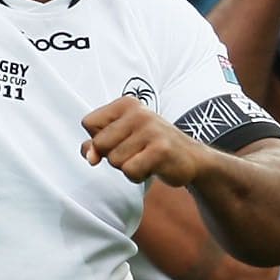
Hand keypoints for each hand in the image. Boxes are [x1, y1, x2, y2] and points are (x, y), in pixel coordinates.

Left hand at [78, 97, 206, 185]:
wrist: (191, 157)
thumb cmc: (149, 146)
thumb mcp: (120, 138)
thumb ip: (96, 144)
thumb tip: (89, 156)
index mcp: (126, 104)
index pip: (88, 123)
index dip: (99, 139)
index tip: (121, 139)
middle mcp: (138, 112)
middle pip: (100, 144)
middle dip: (113, 155)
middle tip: (135, 151)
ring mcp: (151, 130)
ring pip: (114, 160)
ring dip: (127, 166)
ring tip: (145, 158)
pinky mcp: (161, 150)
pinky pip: (130, 171)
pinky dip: (138, 176)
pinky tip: (152, 167)